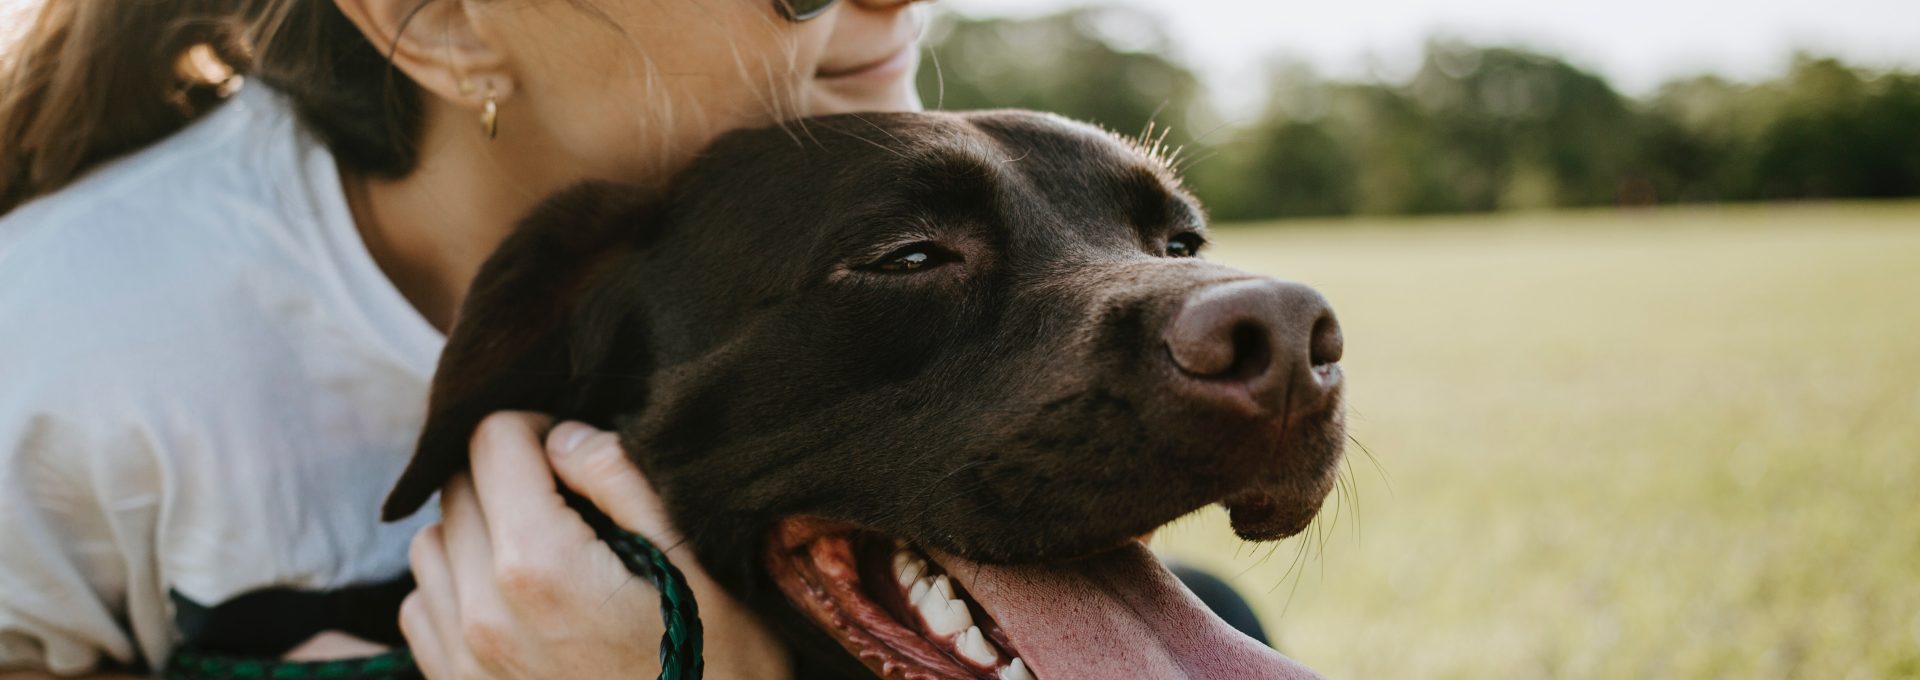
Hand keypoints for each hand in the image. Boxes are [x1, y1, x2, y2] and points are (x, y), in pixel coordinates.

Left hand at [400, 412, 790, 679]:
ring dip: (476, 528)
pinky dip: (456, 586)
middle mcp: (482, 612)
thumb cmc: (721, 663)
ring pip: (430, 543)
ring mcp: (463, 660)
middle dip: (507, 474)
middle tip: (569, 499)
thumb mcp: (699, 561)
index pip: (492, 439)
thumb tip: (562, 436)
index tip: (574, 451)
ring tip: (541, 548)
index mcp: (539, 565)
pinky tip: (514, 599)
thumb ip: (622, 481)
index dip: (536, 426)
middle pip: (457, 486)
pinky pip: (421, 607)